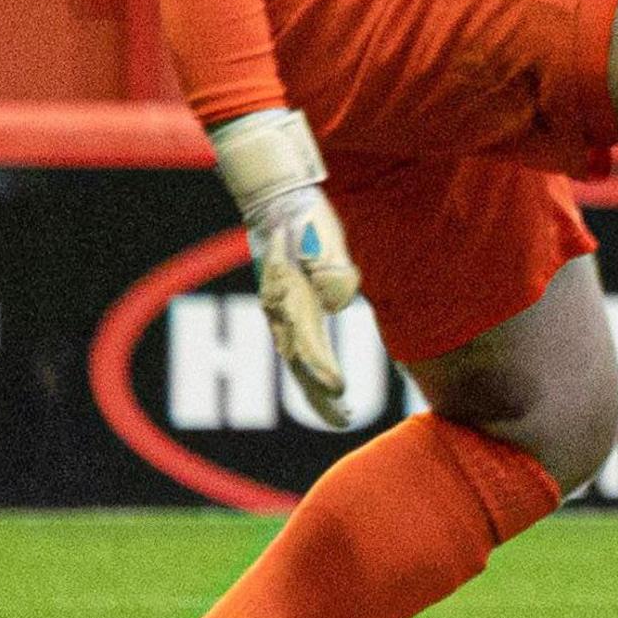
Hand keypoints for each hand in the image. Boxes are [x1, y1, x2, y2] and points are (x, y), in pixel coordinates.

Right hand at [208, 110, 359, 426]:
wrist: (274, 197)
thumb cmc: (306, 214)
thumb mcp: (324, 234)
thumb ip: (333, 267)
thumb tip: (340, 300)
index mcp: (288, 293)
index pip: (305, 342)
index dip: (321, 370)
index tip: (342, 391)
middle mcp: (278, 308)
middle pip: (296, 361)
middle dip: (317, 395)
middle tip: (344, 421)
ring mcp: (277, 308)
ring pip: (294, 357)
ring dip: (312, 388)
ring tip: (339, 414)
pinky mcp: (283, 305)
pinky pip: (294, 344)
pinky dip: (308, 368)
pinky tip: (322, 386)